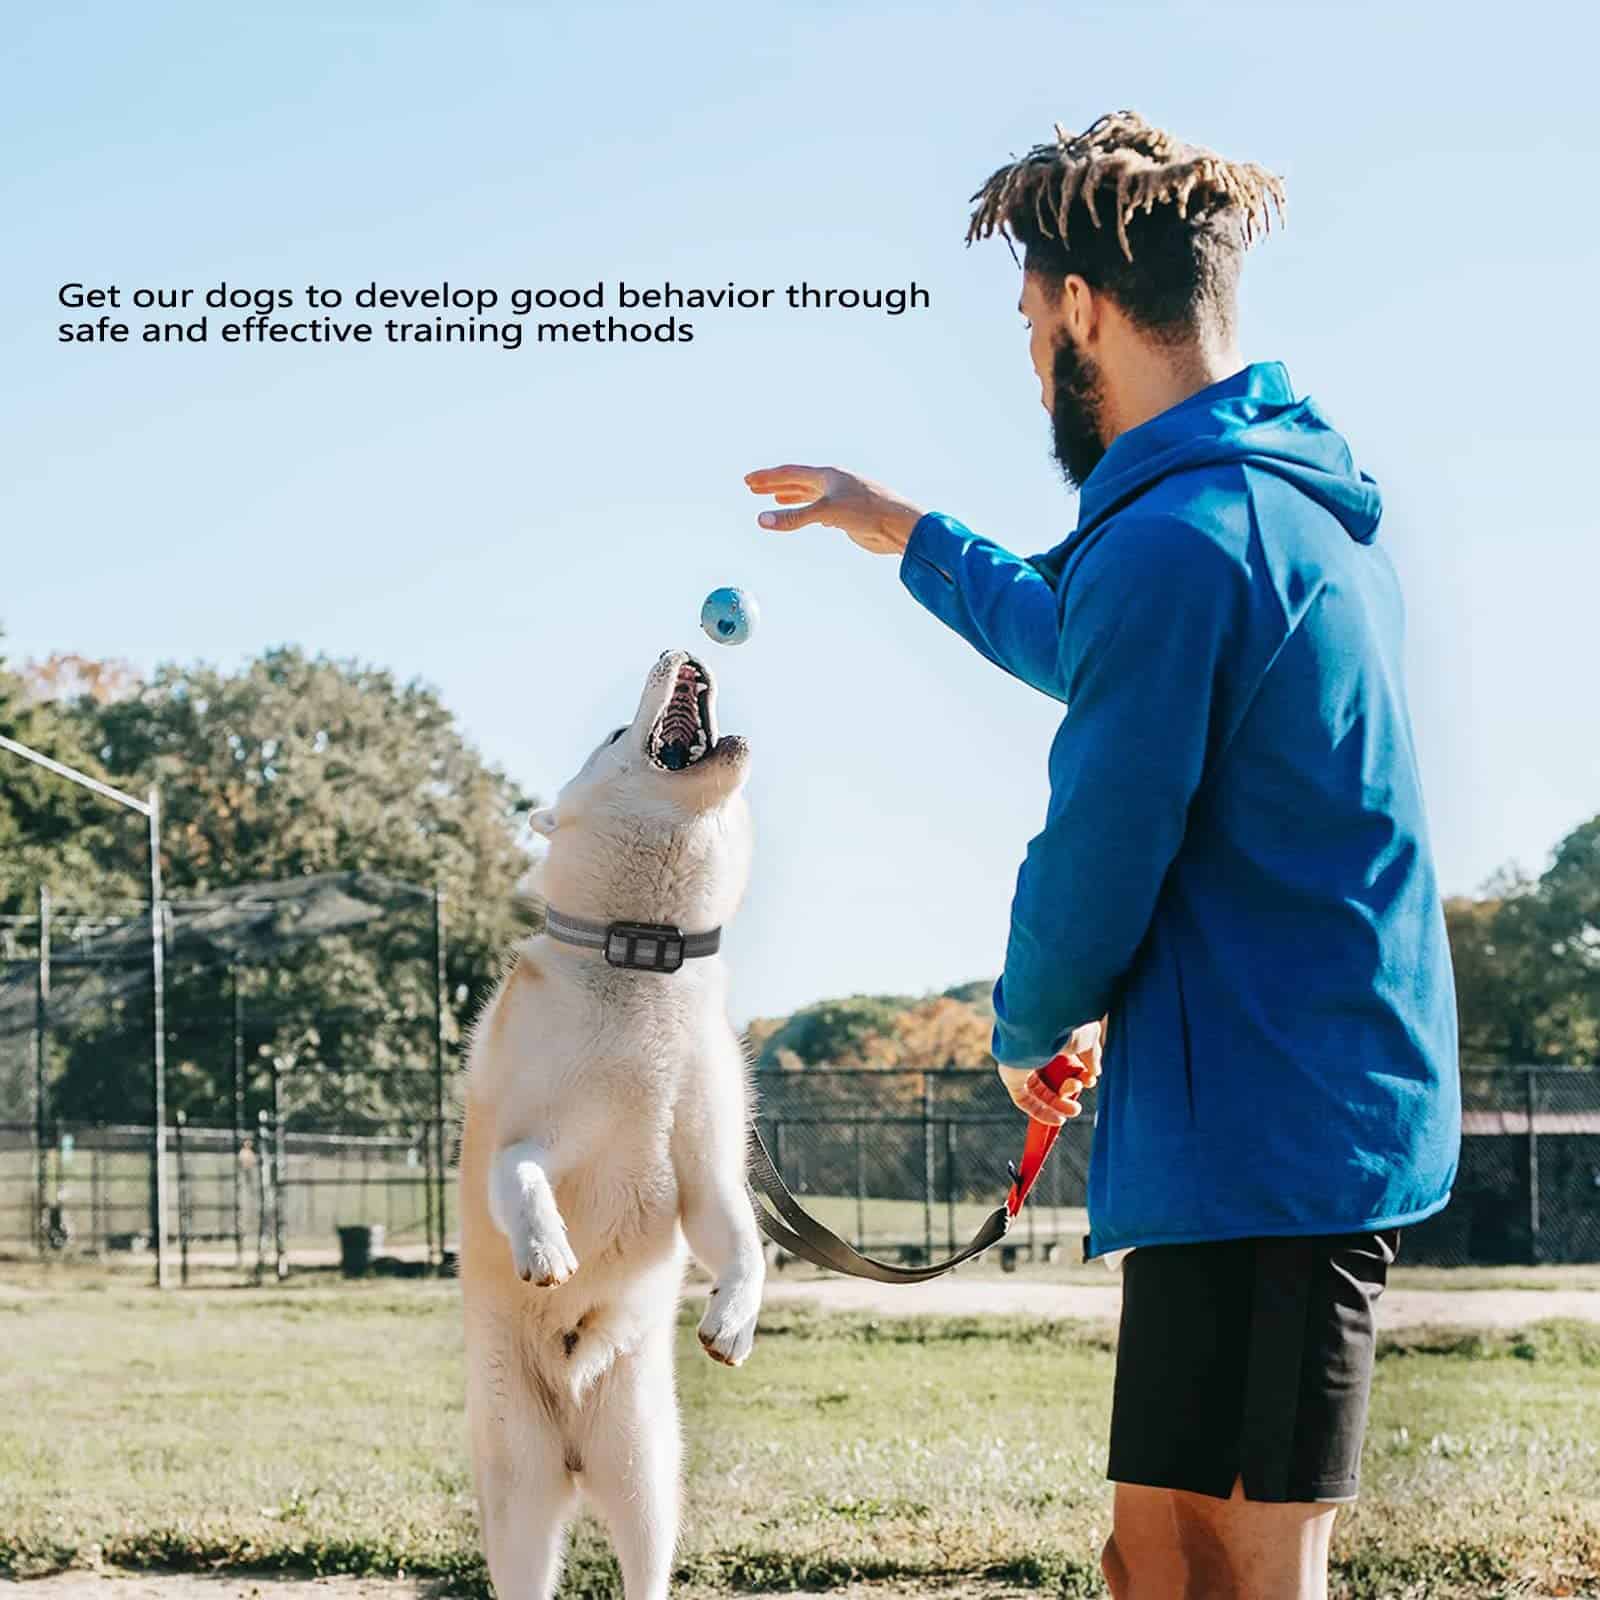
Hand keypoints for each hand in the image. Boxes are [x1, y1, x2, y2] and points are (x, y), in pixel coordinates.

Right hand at [744, 464, 924, 554]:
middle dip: (773, 484)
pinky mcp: (848, 515)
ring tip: (772, 498)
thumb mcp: (826, 513)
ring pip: (809, 494)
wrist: (898, 525)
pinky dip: (806, 509)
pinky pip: (820, 509)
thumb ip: (794, 518)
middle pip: (796, 481)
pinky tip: (802, 513)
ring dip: (789, 496)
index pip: (789, 473)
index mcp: (827, 475)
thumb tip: (761, 521)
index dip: (767, 477)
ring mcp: (841, 497)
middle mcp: (833, 482)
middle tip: (752, 486)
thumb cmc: (867, 512)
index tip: (747, 480)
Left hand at [996, 1020, 1104, 1126]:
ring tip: (1075, 1111)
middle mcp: (1033, 1045)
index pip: (1063, 1059)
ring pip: (1038, 1089)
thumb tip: (1093, 1072)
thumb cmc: (1067, 1023)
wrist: (1044, 1019)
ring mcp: (1020, 1060)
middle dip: (1069, 1089)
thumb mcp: (1088, 1038)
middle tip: (1082, 1093)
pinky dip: (1040, 1111)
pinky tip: (1059, 1119)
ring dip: (1057, 1104)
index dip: (1078, 1073)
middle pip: (1051, 1077)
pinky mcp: (1010, 1074)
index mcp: (1050, 1033)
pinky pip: (1023, 1098)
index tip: (1090, 1079)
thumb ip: (1091, 1055)